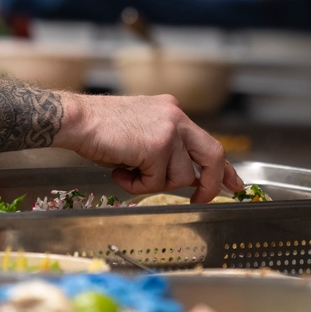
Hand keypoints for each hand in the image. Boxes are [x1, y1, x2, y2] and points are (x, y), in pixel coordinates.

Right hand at [54, 92, 243, 202]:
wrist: (76, 120)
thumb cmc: (99, 129)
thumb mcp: (141, 134)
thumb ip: (164, 148)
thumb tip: (182, 176)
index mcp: (172, 111)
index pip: (208, 141)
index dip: (223, 168)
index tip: (234, 184)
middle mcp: (176, 117)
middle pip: (213, 155)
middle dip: (210, 184)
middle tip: (200, 200)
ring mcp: (168, 130)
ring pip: (179, 176)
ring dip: (152, 183)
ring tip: (126, 171)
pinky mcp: (157, 146)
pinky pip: (156, 182)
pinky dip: (136, 186)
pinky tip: (119, 171)